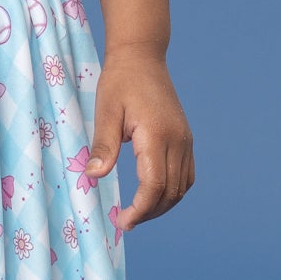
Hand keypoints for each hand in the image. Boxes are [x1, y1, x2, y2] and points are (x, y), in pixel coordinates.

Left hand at [85, 49, 194, 231]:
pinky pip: (186, 175)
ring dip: (162, 205)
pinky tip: (153, 196)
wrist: (142, 57)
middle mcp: (178, 140)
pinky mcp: (185, 139)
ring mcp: (185, 140)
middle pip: (171, 191)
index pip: (155, 185)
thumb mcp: (106, 111)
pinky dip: (173, 191)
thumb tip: (93, 176)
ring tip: (137, 214)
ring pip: (182, 187)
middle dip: (149, 213)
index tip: (121, 220)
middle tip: (124, 222)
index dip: (140, 209)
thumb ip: (104, 146)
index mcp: (157, 135)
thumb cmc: (120, 82)